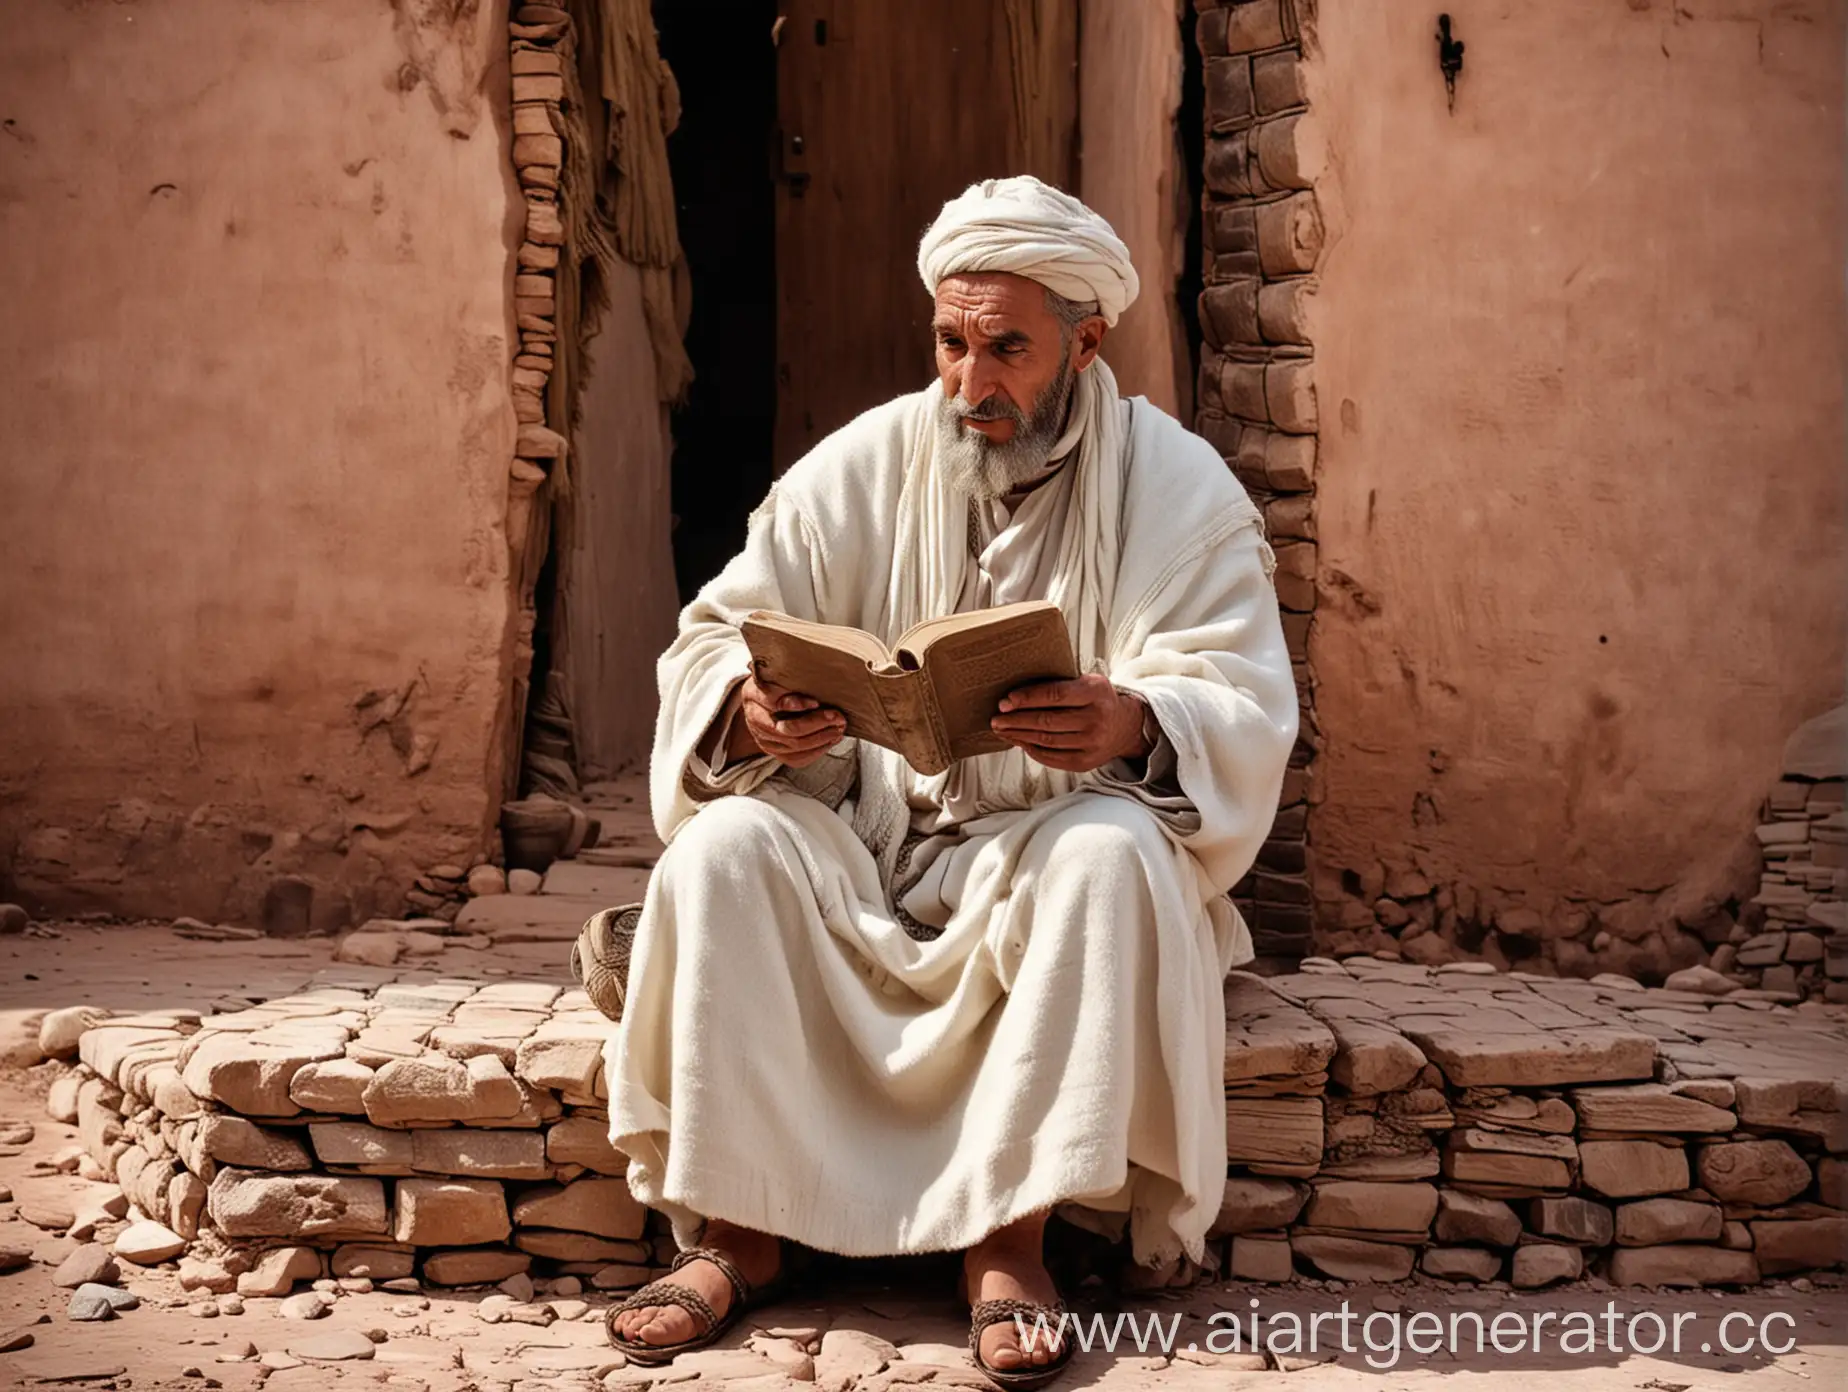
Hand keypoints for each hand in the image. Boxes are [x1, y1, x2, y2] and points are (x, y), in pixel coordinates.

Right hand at [728, 673, 845, 768]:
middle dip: (816, 724)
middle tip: (837, 717)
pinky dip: (817, 750)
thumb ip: (784, 667)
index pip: (772, 701)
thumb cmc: (773, 682)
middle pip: (787, 729)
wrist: (758, 703)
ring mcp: (763, 739)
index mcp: (753, 694)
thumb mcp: (774, 670)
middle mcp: (755, 719)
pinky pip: (797, 758)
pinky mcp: (774, 752)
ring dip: (822, 738)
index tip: (816, 702)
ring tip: (839, 728)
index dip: (795, 703)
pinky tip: (832, 739)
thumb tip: (810, 653)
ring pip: (795, 746)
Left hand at [990, 674, 1151, 772]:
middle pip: (1047, 721)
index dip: (1027, 698)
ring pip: (1046, 740)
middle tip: (995, 719)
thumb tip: (1016, 693)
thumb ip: (1060, 684)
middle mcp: (1096, 719)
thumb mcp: (1087, 682)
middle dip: (1016, 720)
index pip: (1055, 695)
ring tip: (1001, 730)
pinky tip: (1018, 741)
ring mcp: (1092, 743)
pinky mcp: (1086, 762)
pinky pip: (1051, 757)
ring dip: (1019, 735)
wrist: (1125, 727)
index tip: (1006, 701)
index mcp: (1096, 692)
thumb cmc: (1097, 699)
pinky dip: (1031, 749)